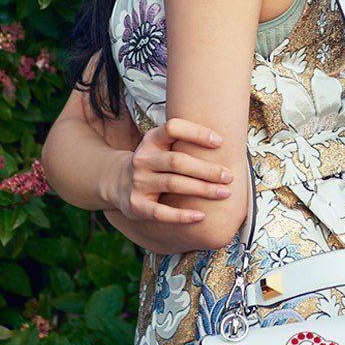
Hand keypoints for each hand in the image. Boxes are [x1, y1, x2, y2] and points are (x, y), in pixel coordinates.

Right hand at [108, 117, 233, 226]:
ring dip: (202, 189)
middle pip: (178, 161)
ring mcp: (138, 182)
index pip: (172, 127)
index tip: (220, 142)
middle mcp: (143, 159)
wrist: (116, 181)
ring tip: (224, 193)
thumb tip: (229, 142)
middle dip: (206, 169)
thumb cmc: (153, 162)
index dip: (196, 133)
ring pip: (173, 184)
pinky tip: (201, 216)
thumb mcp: (161, 146)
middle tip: (229, 176)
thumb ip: (184, 142)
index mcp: (151, 140)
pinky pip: (161, 212)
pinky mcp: (136, 205)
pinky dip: (182, 215)